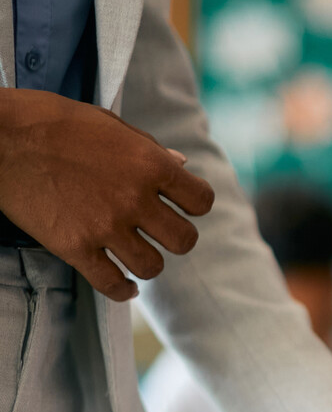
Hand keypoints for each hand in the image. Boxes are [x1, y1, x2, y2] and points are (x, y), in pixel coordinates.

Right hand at [0, 89, 214, 301]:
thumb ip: (149, 148)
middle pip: (184, 240)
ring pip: (152, 266)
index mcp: (149, 165)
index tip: (183, 206)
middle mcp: (134, 199)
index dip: (195, 205)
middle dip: (177, 238)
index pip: (200, 200)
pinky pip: (112, 284)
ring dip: (148, 262)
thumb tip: (181, 163)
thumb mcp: (109, 123)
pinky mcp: (75, 247)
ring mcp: (105, 226)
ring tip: (138, 253)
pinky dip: (122, 290)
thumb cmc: (51, 122)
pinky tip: (125, 286)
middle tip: (162, 233)